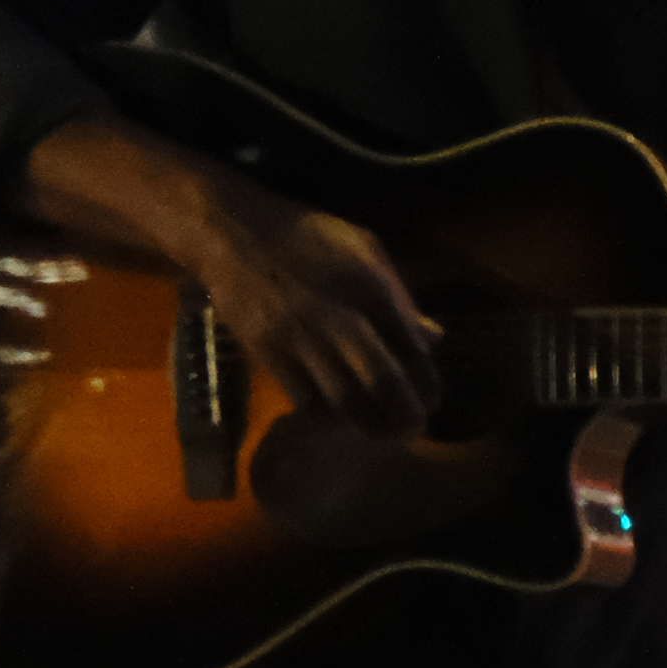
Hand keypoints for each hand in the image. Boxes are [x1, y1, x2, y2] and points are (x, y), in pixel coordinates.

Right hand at [186, 184, 445, 434]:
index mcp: (367, 287)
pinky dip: (327, 416)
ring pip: (342, 397)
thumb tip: (432, 338)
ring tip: (385, 434)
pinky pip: (303, 398)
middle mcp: (336, 314)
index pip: (409, 346)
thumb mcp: (364, 250)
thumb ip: (399, 297)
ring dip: (369, 423)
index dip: (426, 381)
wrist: (234, 233)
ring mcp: (299, 336)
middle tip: (414, 427)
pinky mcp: (266, 351)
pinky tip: (341, 419)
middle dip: (404, 411)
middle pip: (380, 379)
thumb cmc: (307, 238)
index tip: (433, 399)